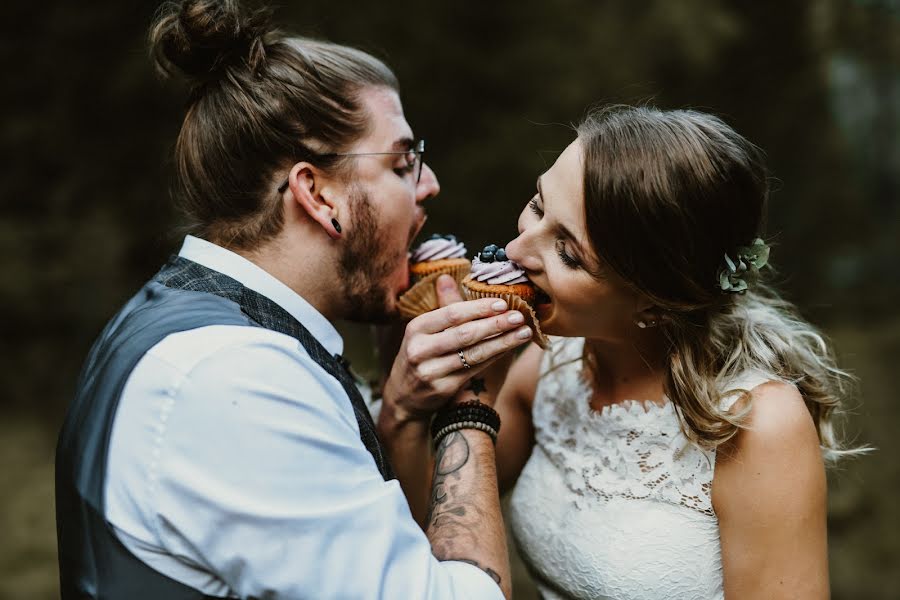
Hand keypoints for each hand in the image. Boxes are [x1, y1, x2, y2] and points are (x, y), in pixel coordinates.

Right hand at [382, 275, 532, 422]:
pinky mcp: (443, 388)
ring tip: (523, 332)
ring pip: (473, 354)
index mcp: (416, 328)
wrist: (405, 396)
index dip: (479, 308)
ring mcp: (431, 371)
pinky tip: (509, 348)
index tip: (502, 303)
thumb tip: (447, 277)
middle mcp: (420, 349)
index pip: (452, 314)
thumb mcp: (424, 331)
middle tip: (518, 316)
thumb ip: (441, 307)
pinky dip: (495, 357)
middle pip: (464, 334)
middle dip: (495, 324)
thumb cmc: (421, 355)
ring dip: (502, 342)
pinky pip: (475, 369)